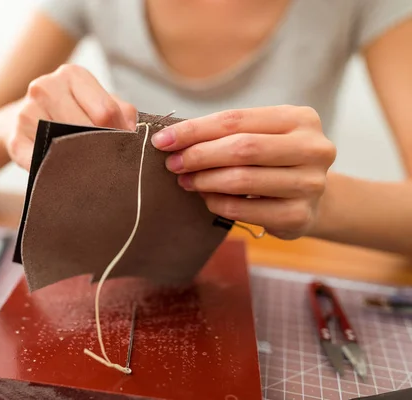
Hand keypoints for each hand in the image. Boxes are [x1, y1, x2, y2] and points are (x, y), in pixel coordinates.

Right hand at [2, 64, 136, 169]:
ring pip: (65, 147)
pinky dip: (56, 171)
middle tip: (109, 163)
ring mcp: (26, 112)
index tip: (124, 149)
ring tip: (87, 167)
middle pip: (87, 129)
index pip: (106, 111)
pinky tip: (64, 172)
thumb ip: (121, 112)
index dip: (119, 135)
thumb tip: (132, 133)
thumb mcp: (96, 102)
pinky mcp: (15, 139)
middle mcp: (46, 87)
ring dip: (80, 162)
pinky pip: (42, 163)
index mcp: (72, 74)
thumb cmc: (69, 111)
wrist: (22, 119)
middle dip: (102, 149)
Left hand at [150, 106, 336, 239]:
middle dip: (198, 156)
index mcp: (300, 119)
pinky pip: (244, 210)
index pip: (235, 119)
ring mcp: (310, 184)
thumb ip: (225, 133)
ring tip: (186, 181)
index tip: (162, 140)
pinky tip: (206, 198)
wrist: (313, 200)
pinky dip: (217, 204)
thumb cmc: (275, 160)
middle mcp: (313, 149)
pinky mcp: (300, 216)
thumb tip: (171, 140)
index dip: (194, 130)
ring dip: (205, 181)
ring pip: (242, 180)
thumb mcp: (260, 135)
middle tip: (172, 164)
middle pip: (242, 148)